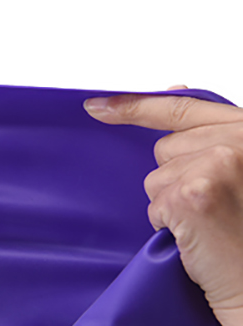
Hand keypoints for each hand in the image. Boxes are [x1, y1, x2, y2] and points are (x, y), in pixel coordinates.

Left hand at [83, 84, 242, 325]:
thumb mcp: (239, 170)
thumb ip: (212, 135)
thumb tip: (173, 90)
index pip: (184, 106)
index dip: (136, 105)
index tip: (98, 105)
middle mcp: (237, 141)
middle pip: (165, 147)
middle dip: (176, 177)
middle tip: (212, 205)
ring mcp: (215, 164)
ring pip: (156, 178)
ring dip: (172, 203)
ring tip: (209, 222)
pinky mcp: (192, 194)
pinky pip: (155, 205)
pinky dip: (168, 225)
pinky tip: (198, 236)